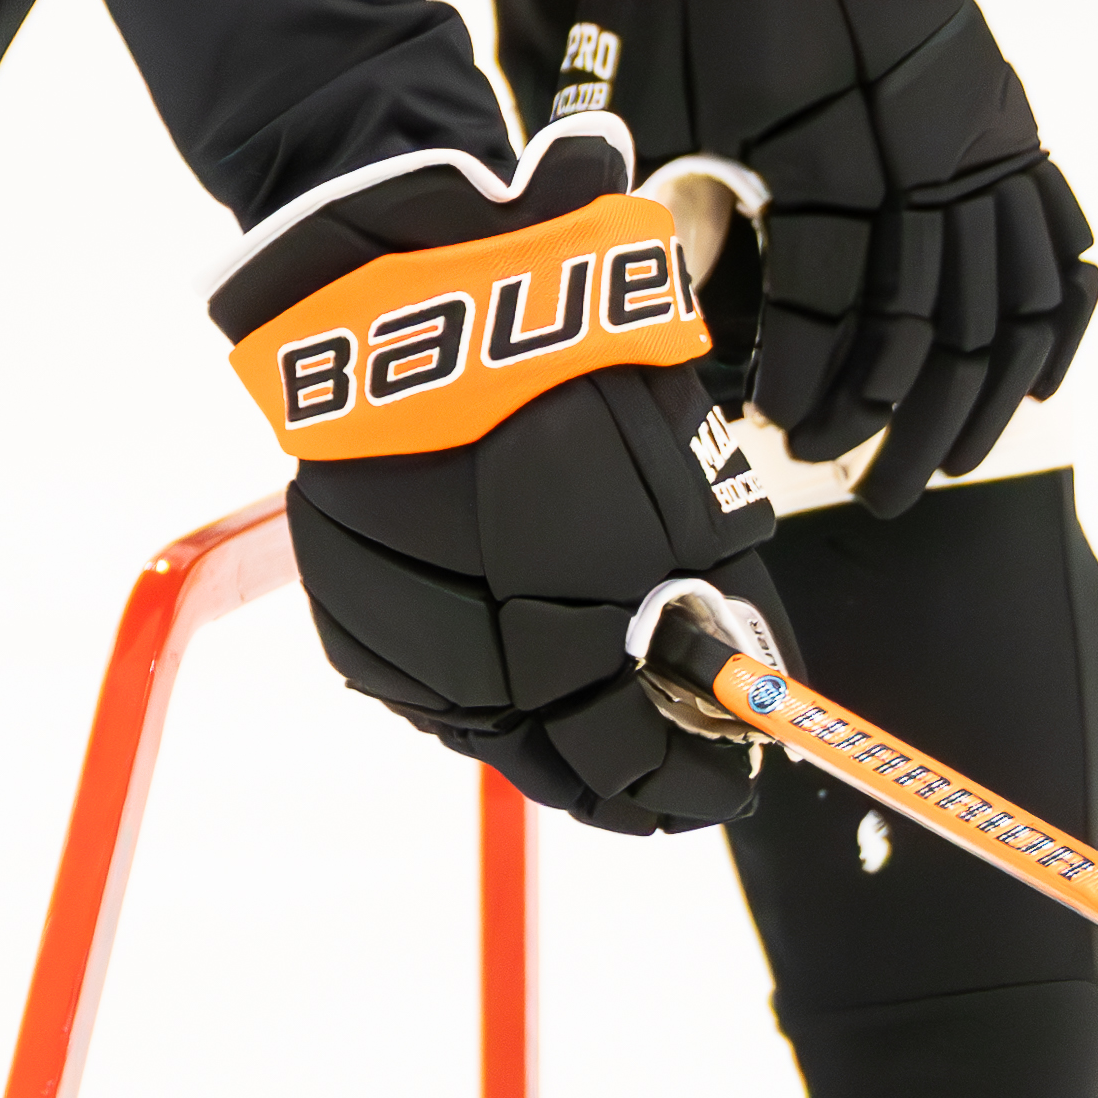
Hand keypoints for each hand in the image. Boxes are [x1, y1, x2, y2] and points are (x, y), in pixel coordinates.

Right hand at [214, 115, 778, 831]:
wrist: (426, 304)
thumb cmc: (578, 380)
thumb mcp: (686, 481)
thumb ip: (717, 598)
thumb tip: (748, 680)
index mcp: (586, 622)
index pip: (642, 757)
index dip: (689, 784)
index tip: (728, 789)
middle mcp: (491, 649)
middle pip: (559, 764)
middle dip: (620, 782)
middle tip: (664, 794)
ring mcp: (410, 638)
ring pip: (485, 733)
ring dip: (543, 745)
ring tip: (592, 748)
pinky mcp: (349, 609)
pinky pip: (417, 685)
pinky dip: (470, 696)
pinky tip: (508, 687)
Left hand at [555, 0, 1095, 517]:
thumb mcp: (657, 95)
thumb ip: (675, 214)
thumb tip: (686, 322)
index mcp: (832, 166)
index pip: (835, 323)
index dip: (809, 395)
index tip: (780, 443)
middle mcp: (924, 166)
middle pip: (930, 339)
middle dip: (895, 432)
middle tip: (861, 494)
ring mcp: (979, 143)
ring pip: (1005, 309)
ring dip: (979, 401)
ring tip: (942, 466)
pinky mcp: (1006, 120)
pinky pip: (1056, 240)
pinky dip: (1055, 320)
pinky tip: (1038, 380)